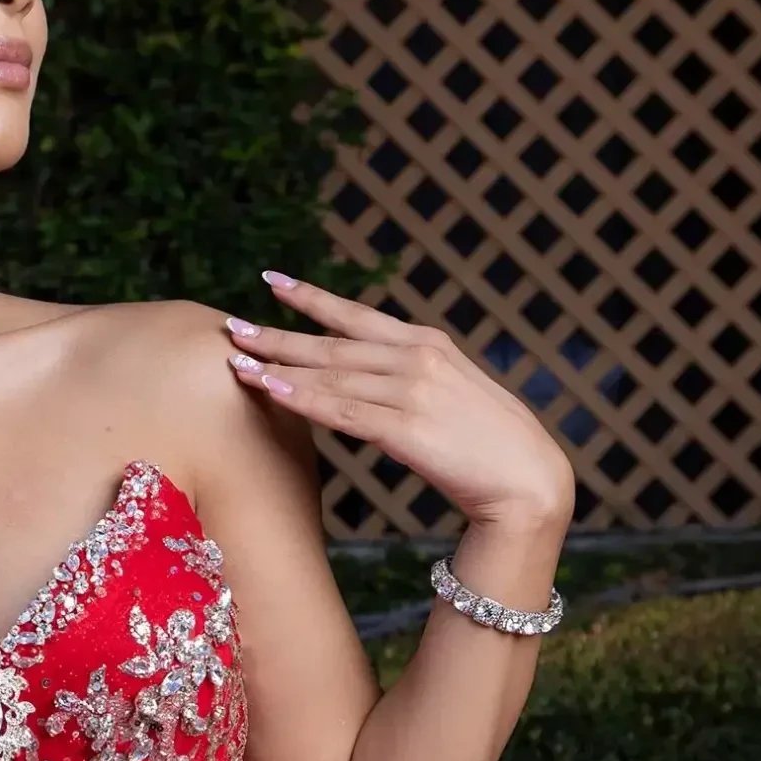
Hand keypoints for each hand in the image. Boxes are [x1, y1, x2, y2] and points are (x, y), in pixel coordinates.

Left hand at [225, 271, 574, 527]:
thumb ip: (408, 379)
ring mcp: (412, 391)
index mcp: (427, 343)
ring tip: (238, 362)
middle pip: (332, 343)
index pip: (356, 316)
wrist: (528, 479)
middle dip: (278, 334)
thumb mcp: (449, 394)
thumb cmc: (488, 443)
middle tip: (232, 326)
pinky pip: (343, 411)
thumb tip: (368, 379)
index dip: (311, 298)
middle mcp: (417, 357)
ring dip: (280, 367)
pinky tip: (272, 391)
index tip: (272, 281)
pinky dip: (304, 399)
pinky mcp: (408, 428)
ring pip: (331, 374)